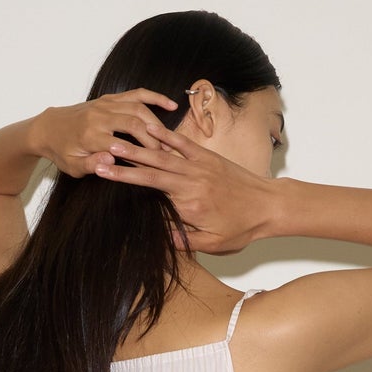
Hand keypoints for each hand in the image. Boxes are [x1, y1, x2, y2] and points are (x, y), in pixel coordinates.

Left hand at [37, 91, 181, 179]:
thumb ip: (91, 164)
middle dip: (153, 139)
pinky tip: (171, 104)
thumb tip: (111, 161)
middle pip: (134, 123)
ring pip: (138, 107)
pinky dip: (155, 97)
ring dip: (157, 122)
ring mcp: (106, 103)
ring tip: (169, 139)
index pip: (122, 144)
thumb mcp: (73, 166)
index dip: (141, 155)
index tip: (155, 166)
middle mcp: (99, 116)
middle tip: (166, 154)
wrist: (49, 128)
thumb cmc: (62, 151)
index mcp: (90, 135)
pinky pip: (136, 94)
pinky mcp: (110, 98)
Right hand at [91, 127, 277, 253]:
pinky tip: (149, 128)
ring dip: (139, 146)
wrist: (269, 206)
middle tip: (102, 153)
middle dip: (125, 160)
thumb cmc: (241, 228)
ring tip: (117, 139)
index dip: (125, 179)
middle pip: (152, 167)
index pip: (150, 188)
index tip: (103, 173)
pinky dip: (165, 136)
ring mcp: (200, 166)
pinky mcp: (208, 157)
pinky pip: (183, 144)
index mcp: (189, 203)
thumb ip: (183, 239)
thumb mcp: (211, 243)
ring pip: (164, 153)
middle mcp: (192, 180)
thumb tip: (157, 236)